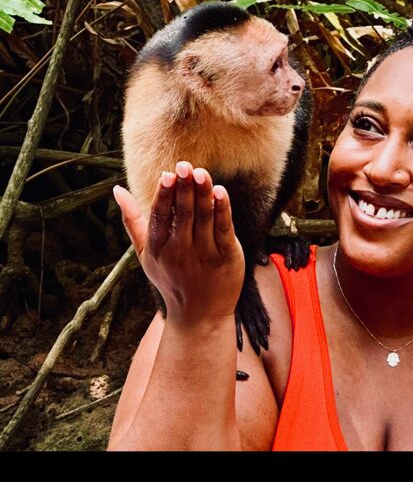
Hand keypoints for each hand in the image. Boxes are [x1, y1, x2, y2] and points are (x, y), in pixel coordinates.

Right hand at [113, 161, 245, 329]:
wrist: (199, 316)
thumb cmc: (170, 278)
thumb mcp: (145, 253)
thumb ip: (132, 221)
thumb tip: (117, 190)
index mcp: (157, 248)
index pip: (159, 216)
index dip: (163, 195)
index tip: (166, 174)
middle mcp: (179, 251)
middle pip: (182, 214)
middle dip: (183, 188)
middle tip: (185, 165)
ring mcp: (203, 254)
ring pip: (203, 217)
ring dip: (202, 193)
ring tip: (201, 172)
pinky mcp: (225, 257)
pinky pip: (223, 228)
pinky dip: (222, 209)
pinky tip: (219, 192)